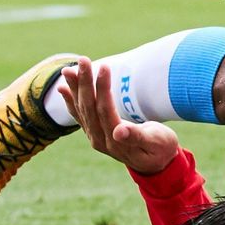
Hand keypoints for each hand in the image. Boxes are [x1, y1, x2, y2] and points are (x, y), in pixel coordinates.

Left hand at [59, 57, 179, 175]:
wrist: (156, 164)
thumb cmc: (161, 149)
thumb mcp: (157, 142)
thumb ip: (137, 137)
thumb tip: (120, 131)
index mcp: (116, 142)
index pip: (105, 110)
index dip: (103, 89)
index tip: (104, 67)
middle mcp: (100, 140)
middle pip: (89, 108)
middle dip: (85, 82)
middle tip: (84, 60)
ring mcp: (95, 137)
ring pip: (81, 110)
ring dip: (75, 88)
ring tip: (67, 69)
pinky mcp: (94, 134)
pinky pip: (79, 116)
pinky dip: (70, 101)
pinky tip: (63, 88)